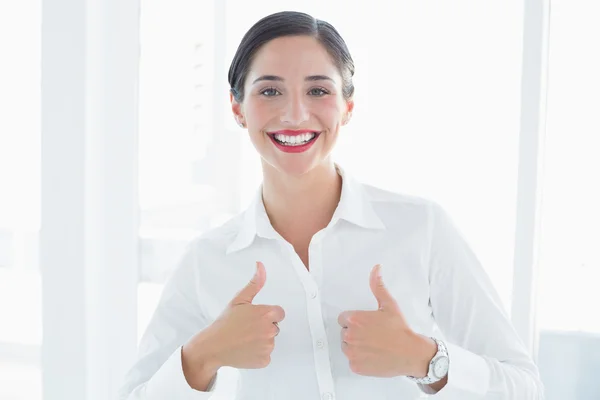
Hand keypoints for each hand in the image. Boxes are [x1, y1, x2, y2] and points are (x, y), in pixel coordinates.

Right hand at [183, 261, 284, 387]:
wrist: (213, 346)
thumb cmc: (225, 322)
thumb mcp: (239, 300)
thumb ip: (255, 283)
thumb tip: (261, 266)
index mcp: (266, 314)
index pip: (280, 313)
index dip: (268, 314)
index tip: (255, 317)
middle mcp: (270, 330)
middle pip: (275, 327)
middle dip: (264, 327)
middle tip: (247, 328)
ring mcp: (268, 347)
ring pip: (270, 341)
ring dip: (261, 340)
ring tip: (245, 339)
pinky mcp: (264, 360)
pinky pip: (266, 355)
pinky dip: (258, 353)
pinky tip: (246, 349)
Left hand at [337, 264, 436, 377]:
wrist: (411, 353)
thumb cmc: (400, 330)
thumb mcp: (389, 304)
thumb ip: (378, 286)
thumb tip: (376, 269)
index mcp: (354, 320)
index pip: (342, 319)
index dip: (354, 321)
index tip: (365, 324)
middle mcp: (350, 336)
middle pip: (344, 333)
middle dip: (355, 333)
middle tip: (372, 335)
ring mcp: (352, 353)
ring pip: (346, 347)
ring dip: (355, 347)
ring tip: (372, 345)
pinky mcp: (355, 366)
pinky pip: (352, 361)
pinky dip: (360, 360)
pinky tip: (373, 356)